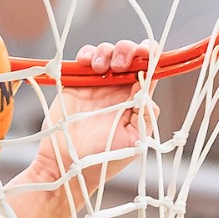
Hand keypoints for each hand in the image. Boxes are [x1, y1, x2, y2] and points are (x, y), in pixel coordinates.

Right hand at [33, 40, 157, 181]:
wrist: (67, 166)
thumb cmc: (103, 160)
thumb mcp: (134, 141)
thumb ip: (145, 115)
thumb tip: (149, 89)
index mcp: (135, 100)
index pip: (149, 70)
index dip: (150, 56)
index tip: (147, 54)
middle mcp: (118, 89)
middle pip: (129, 55)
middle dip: (127, 51)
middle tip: (120, 65)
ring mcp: (97, 84)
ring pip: (107, 52)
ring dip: (107, 52)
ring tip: (100, 67)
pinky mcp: (76, 83)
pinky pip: (84, 58)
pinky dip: (86, 53)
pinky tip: (86, 63)